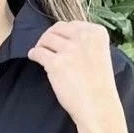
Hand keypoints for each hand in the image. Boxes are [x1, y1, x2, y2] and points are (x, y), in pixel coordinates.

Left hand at [24, 18, 124, 132]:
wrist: (98, 108)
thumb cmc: (99, 87)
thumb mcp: (100, 56)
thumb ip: (87, 44)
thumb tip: (65, 39)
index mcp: (97, 33)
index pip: (72, 24)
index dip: (62, 32)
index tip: (58, 39)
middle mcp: (83, 37)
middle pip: (57, 29)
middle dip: (49, 36)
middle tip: (44, 45)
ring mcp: (69, 49)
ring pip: (46, 39)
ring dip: (41, 45)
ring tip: (39, 52)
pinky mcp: (56, 63)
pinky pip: (38, 52)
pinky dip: (33, 54)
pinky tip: (33, 57)